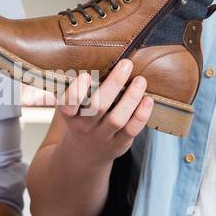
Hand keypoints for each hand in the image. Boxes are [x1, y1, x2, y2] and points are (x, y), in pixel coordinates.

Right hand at [36, 58, 152, 162]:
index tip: (86, 75)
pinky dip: (141, 115)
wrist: (84, 155)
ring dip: (130, 98)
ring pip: (117, 118)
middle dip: (113, 84)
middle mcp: (85, 126)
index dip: (76, 92)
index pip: (67, 105)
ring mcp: (102, 136)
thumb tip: (78, 60)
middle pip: (97, 107)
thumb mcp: (70, 108)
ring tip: (141, 80)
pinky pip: (131, 130)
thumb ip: (73, 90)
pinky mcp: (119, 143)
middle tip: (126, 64)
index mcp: (70, 115)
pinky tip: (148, 100)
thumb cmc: (80, 120)